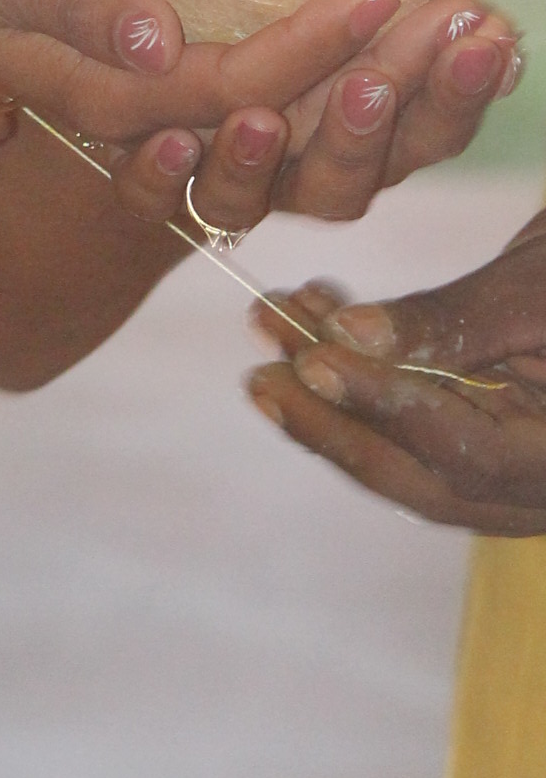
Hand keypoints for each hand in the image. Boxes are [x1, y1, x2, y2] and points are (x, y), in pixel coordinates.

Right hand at [0, 0, 515, 212]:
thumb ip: (78, 5)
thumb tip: (157, 38)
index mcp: (119, 100)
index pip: (232, 89)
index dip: (308, 49)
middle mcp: (169, 132)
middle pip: (300, 144)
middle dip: (390, 91)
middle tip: (466, 24)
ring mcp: (200, 127)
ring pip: (324, 155)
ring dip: (408, 108)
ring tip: (478, 41)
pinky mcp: (221, 106)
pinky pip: (324, 130)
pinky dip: (391, 103)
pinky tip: (447, 52)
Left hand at [102, 0, 519, 239]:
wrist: (68, 47)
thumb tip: (390, 3)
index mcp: (334, 114)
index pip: (413, 124)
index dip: (453, 92)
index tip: (484, 33)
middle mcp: (279, 163)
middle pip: (339, 176)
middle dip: (365, 127)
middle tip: (375, 78)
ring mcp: (202, 175)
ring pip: (242, 201)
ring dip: (255, 164)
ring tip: (257, 121)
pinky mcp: (127, 176)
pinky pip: (144, 197)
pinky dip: (156, 176)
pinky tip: (168, 142)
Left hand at [247, 219, 545, 532]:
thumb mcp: (538, 287)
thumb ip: (453, 324)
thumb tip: (352, 338)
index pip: (464, 453)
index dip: (383, 407)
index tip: (312, 361)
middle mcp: (539, 490)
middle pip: (420, 474)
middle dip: (333, 418)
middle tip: (260, 362)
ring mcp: (516, 481)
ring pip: (408, 458)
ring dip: (333, 396)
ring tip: (272, 323)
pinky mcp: (492, 449)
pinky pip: (415, 433)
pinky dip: (361, 384)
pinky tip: (314, 321)